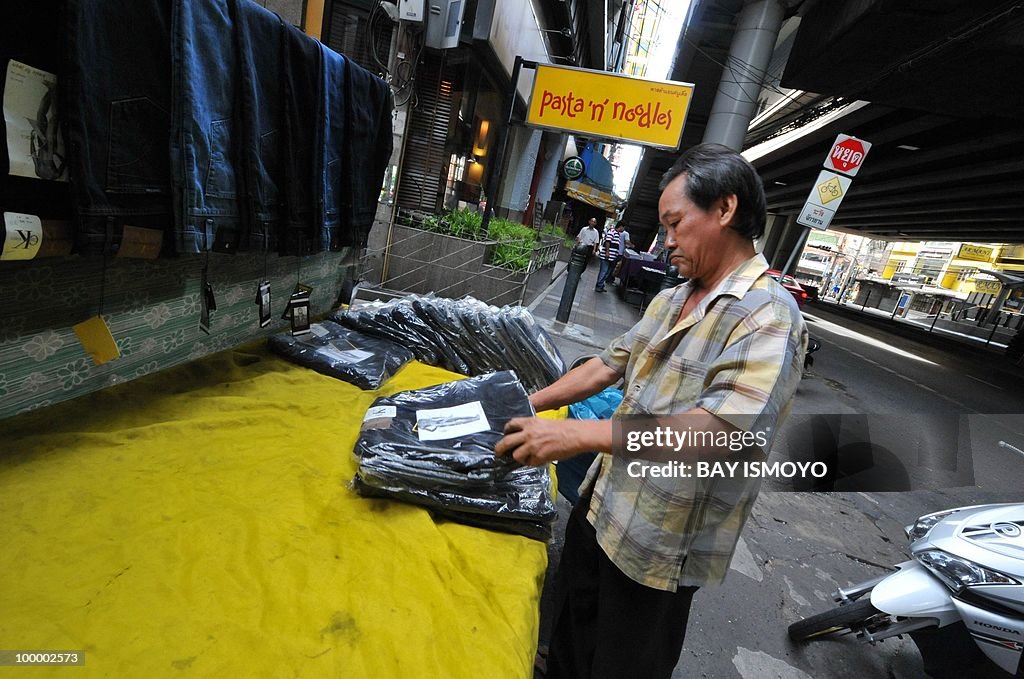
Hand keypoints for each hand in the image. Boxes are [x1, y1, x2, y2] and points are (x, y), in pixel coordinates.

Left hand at [495, 418, 609, 466]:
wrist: (576, 435)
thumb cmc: (564, 428)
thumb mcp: (544, 423)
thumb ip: (533, 428)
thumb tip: (524, 437)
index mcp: (530, 422)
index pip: (510, 424)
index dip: (506, 431)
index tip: (505, 435)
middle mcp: (528, 433)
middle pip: (505, 442)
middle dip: (499, 449)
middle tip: (498, 453)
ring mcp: (532, 446)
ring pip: (516, 455)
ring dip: (519, 458)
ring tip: (527, 457)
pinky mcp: (538, 456)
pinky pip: (530, 463)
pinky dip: (533, 463)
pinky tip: (541, 459)